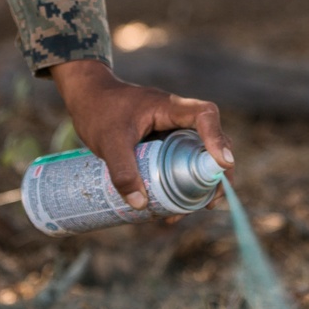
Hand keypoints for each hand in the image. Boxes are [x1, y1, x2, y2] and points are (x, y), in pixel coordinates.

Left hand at [49, 58, 232, 208]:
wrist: (87, 97)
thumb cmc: (99, 111)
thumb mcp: (109, 142)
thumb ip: (122, 171)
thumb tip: (140, 205)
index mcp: (170, 107)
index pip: (205, 114)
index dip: (217, 137)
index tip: (222, 163)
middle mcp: (178, 118)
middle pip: (212, 140)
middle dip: (217, 173)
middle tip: (212, 202)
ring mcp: (172, 132)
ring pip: (198, 156)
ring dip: (202, 183)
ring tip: (191, 211)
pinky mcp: (164, 144)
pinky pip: (181, 163)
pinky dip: (183, 184)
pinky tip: (172, 208)